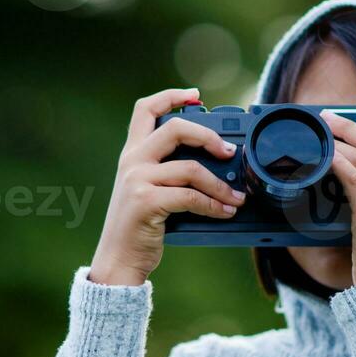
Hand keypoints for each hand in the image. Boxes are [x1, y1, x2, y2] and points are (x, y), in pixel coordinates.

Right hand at [89, 88, 245, 286]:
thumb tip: (214, 163)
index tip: (196, 96)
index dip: (172, 96)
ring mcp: (137, 180)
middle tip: (229, 152)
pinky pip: (191, 196)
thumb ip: (167, 171)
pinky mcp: (146, 202)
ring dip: (220, 185)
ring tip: (237, 198)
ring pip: (190, 168)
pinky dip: (213, 205)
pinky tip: (225, 212)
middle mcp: (132, 161)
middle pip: (176, 129)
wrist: (118, 260)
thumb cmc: (139, 227)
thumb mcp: (147, 190)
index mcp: (132, 153)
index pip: (146, 109)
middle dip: (209, 136)